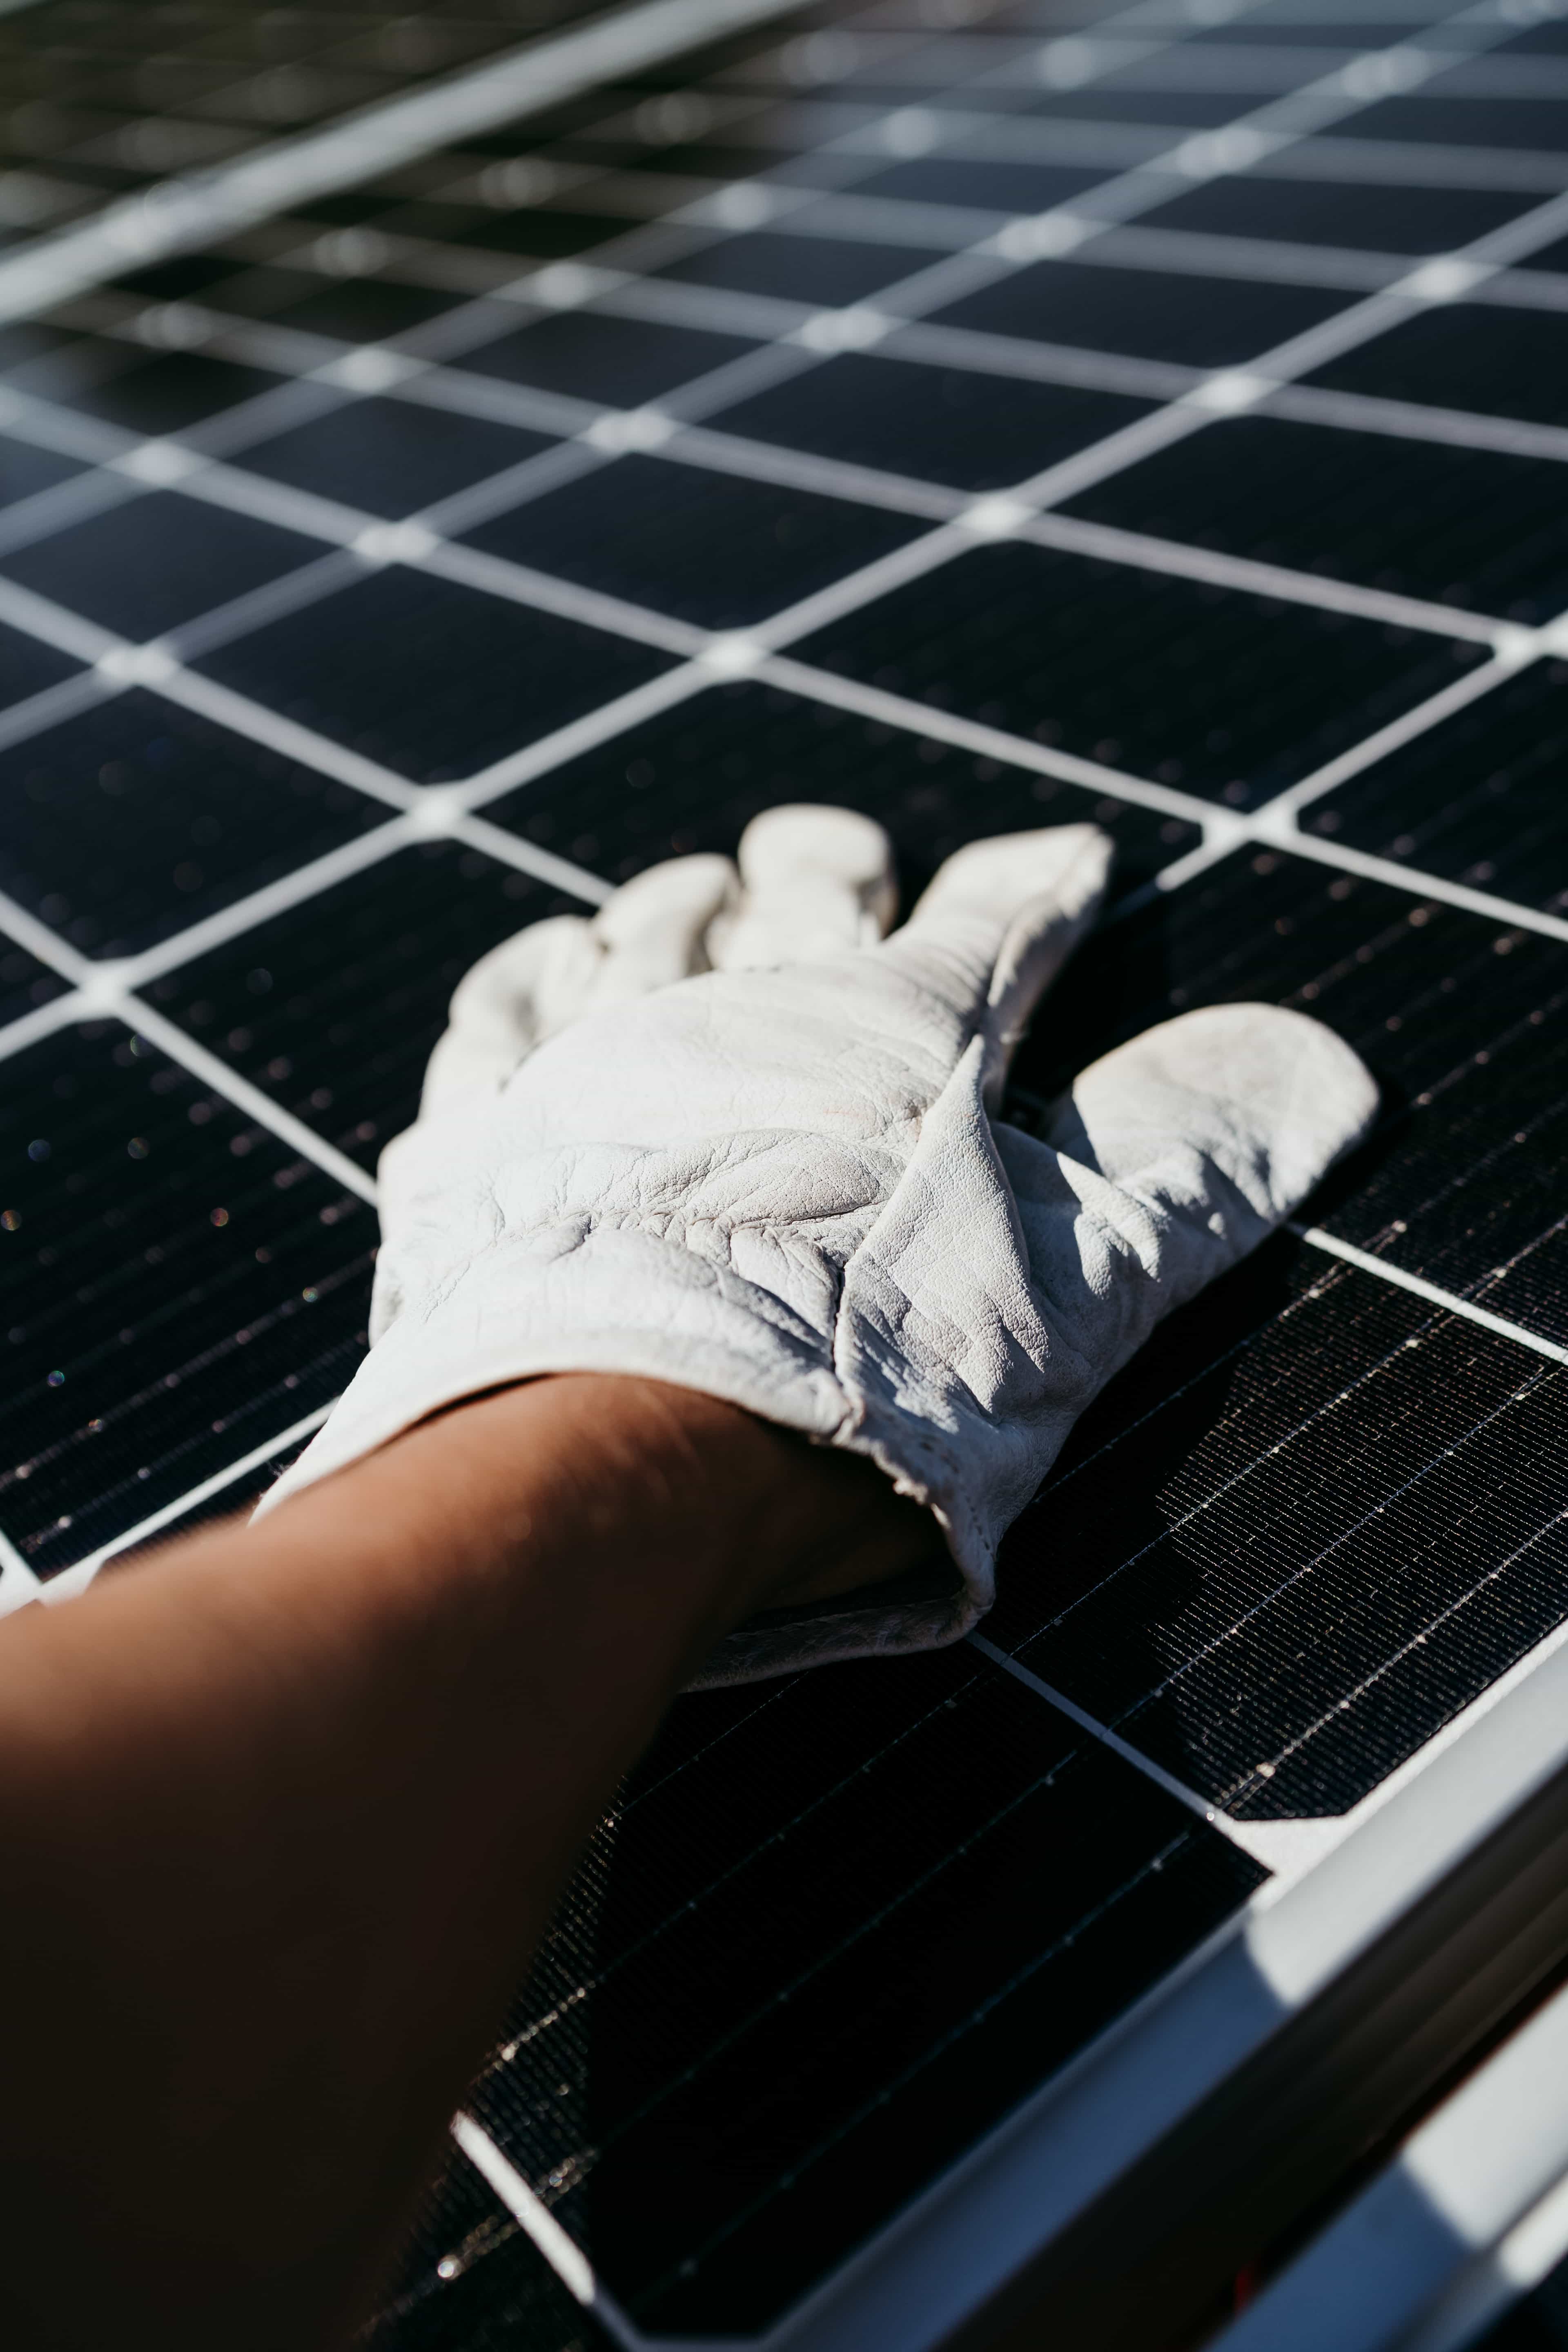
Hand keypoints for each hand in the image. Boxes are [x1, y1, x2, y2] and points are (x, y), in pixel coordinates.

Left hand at [260, 807, 1376, 1679]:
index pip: (992, 921)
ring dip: (679, 901)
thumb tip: (1318, 1065)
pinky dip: (523, 978)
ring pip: (642, 927)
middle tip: (835, 853)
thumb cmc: (868, 1372)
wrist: (622, 1456)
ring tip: (695, 893)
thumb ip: (1191, 1167)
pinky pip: (492, 1016)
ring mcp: (595, 1059)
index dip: (1035, 884)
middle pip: (798, 890)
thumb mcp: (1075, 1285)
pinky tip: (540, 968)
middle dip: (829, 863)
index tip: (1063, 863)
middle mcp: (741, 1009)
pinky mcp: (482, 1133)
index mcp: (895, 1036)